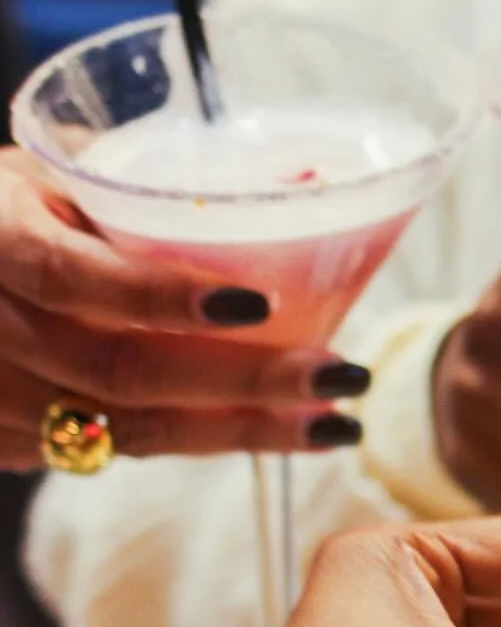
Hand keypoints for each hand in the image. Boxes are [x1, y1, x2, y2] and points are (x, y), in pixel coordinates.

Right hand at [0, 147, 373, 468]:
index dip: (161, 294)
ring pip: (130, 431)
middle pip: (122, 371)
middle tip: (340, 375)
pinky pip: (116, 451)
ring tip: (331, 421)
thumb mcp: (40, 179)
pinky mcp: (2, 445)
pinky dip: (200, 440)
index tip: (259, 302)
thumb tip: (293, 174)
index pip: (71, 276)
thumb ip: (125, 190)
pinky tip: (269, 431)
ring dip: (241, 431)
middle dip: (245, 382)